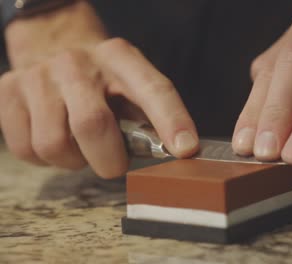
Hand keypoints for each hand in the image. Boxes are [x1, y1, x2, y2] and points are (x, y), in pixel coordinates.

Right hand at [0, 2, 197, 177]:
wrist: (53, 44)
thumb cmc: (103, 78)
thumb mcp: (133, 83)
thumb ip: (153, 114)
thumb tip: (178, 152)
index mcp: (120, 58)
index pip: (152, 90)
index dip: (171, 121)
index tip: (185, 150)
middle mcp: (76, 63)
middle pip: (92, 125)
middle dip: (109, 160)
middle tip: (115, 162)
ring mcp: (38, 76)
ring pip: (54, 145)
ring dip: (74, 161)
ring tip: (81, 146)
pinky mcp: (7, 92)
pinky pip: (27, 149)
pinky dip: (47, 158)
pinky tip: (57, 138)